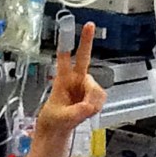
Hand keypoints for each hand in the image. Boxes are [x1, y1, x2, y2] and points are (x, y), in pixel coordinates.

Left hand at [37, 21, 106, 135]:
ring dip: (93, 99)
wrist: (58, 130)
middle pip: (83, 57)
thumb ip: (76, 112)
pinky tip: (89, 110)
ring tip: (84, 110)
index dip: (65, 44)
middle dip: (87, 41)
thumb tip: (89, 106)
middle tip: (90, 26)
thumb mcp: (61, 118)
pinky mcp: (92, 96)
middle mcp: (74, 80)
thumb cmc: (54, 120)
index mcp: (61, 80)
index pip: (63, 59)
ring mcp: (85, 87)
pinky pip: (101, 97)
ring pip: (96, 86)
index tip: (67, 28)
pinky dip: (97, 105)